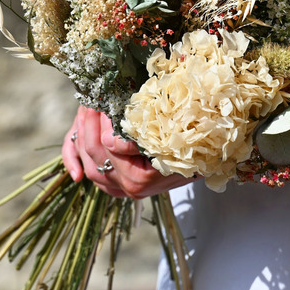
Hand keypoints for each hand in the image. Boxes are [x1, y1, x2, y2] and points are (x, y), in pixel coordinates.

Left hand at [61, 106, 189, 198]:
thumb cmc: (192, 142)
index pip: (108, 146)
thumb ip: (141, 136)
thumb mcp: (171, 133)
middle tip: (91, 101)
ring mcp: (124, 190)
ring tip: (87, 112)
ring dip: (84, 137)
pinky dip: (85, 157)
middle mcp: (130, 188)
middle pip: (94, 156)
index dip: (102, 119)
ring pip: (90, 166)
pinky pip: (95, 174)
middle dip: (89, 124)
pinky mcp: (120, 188)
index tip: (104, 98)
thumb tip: (111, 139)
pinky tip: (86, 135)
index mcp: (140, 178)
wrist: (206, 161)